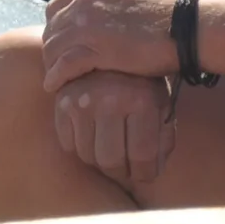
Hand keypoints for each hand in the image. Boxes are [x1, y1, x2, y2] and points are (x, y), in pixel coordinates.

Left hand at [40, 0, 179, 91]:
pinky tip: (53, 87)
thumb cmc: (165, 7)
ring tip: (54, 77)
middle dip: (51, 47)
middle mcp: (84, 4)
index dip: (54, 26)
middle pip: (52, 29)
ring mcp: (88, 27)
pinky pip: (65, 65)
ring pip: (54, 47)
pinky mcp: (98, 51)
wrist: (185, 27)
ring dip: (51, 64)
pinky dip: (56, 76)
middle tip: (55, 63)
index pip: (55, 7)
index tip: (59, 41)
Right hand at [53, 71, 180, 185]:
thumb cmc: (141, 82)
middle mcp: (110, 100)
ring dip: (99, 162)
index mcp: (141, 101)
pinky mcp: (63, 102)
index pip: (142, 155)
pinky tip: (92, 138)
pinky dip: (79, 147)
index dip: (145, 173)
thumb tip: (151, 173)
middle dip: (121, 172)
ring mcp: (83, 101)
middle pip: (111, 160)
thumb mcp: (160, 105)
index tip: (144, 175)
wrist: (109, 48)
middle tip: (126, 169)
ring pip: (87, 155)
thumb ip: (162, 139)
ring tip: (110, 151)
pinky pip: (68, 143)